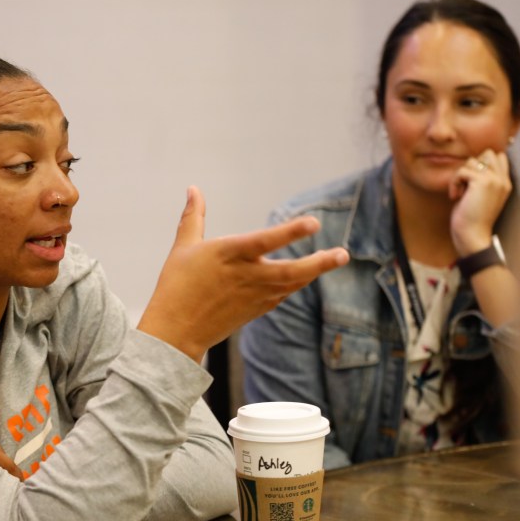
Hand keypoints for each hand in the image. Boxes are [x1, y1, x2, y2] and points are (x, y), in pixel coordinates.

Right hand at [138, 186, 348, 361]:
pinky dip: (296, 282)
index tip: (314, 223)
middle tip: (343, 254)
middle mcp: (246, 276)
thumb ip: (193, 216)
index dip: (291, 232)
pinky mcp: (256, 310)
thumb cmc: (176, 286)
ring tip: (335, 258)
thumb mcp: (183, 247)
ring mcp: (254, 296)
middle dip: (320, 263)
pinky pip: (283, 294)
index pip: (265, 241)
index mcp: (228, 255)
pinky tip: (304, 274)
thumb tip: (193, 189)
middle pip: (291, 271)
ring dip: (315, 271)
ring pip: (292, 283)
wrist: (176, 331)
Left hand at [448, 149, 511, 254]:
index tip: (471, 182)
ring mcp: (495, 180)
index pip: (499, 156)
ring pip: (472, 160)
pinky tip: (455, 197)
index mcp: (505, 183)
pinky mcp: (483, 182)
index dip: (481, 164)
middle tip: (466, 184)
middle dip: (472, 165)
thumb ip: (482, 180)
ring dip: (460, 175)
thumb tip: (471, 164)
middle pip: (488, 153)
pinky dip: (454, 183)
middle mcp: (503, 180)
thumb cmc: (472, 220)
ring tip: (460, 192)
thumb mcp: (481, 196)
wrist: (473, 236)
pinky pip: (462, 171)